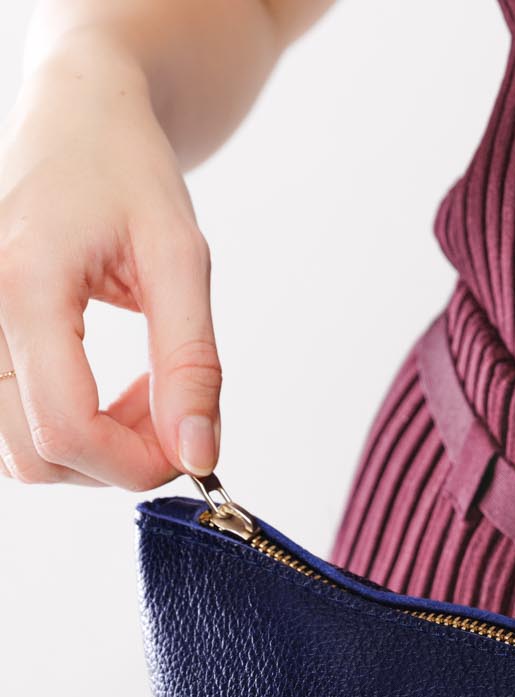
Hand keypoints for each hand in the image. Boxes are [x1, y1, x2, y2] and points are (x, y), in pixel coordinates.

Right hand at [0, 34, 220, 487]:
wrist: (78, 118)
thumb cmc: (128, 173)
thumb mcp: (181, 261)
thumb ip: (193, 365)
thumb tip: (198, 455)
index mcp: (22, 287)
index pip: (66, 430)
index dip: (138, 462)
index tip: (191, 444)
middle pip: (37, 455)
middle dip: (121, 459)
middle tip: (173, 408)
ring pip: (23, 453)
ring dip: (97, 450)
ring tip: (145, 391)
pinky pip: (15, 428)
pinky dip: (73, 432)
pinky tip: (111, 391)